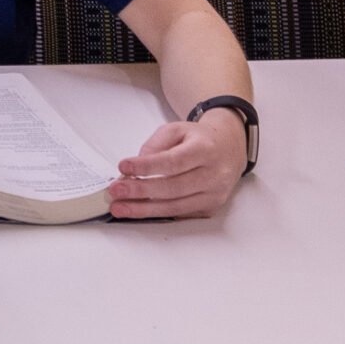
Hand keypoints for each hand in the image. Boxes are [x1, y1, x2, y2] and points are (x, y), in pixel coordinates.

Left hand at [113, 109, 249, 219]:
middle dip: (141, 191)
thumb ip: (155, 145)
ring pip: (176, 206)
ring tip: (121, 208)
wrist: (228, 149)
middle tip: (116, 191)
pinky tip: (139, 211)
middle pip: (173, 187)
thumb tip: (136, 169)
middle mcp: (214, 174)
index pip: (174, 161)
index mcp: (206, 149)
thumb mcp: (176, 129)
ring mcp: (214, 194)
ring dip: (145, 209)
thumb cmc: (198, 139)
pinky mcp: (210, 208)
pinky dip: (158, 213)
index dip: (147, 166)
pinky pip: (181, 213)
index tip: (123, 167)